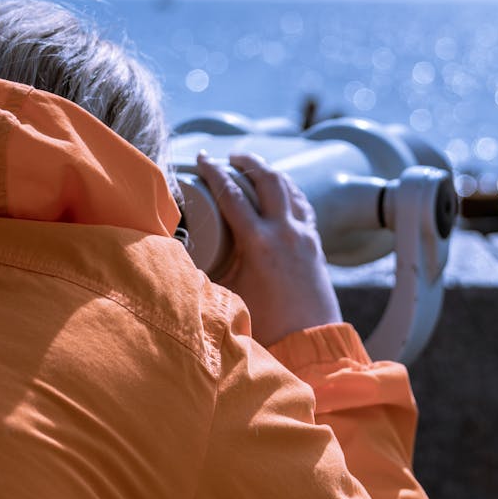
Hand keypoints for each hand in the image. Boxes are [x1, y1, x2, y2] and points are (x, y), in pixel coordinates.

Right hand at [195, 150, 342, 347]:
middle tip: (230, 156)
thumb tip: (181, 256)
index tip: (202, 158)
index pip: (232, 195)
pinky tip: (281, 192)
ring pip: (289, 188)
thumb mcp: (229, 294)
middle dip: (247, 161)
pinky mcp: (316, 243)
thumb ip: (207, 271)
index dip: (214, 172)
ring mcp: (304, 235)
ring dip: (270, 172)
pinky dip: (289, 191)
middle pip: (268, 179)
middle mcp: (285, 232)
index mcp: (260, 243)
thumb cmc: (267, 325)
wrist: (311, 342)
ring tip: (252, 167)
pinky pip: (302, 205)